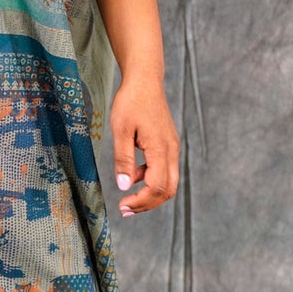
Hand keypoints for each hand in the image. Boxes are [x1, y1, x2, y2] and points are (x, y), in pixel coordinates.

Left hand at [109, 77, 179, 217]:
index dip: (140, 202)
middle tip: (126, 210)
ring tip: (128, 199)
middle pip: (168, 190)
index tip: (122, 206)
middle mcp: (171, 151)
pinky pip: (164, 170)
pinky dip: (150, 179)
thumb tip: (124, 186)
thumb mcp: (121, 130)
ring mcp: (172, 148)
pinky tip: (133, 175)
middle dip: (148, 204)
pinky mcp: (167, 144)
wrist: (144, 80)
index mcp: (161, 149)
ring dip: (150, 194)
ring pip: (168, 182)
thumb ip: (123, 159)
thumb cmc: (131, 101)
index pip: (157, 187)